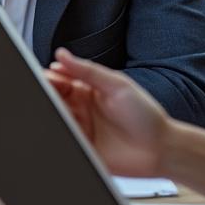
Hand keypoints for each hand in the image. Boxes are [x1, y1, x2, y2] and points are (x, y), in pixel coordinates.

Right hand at [45, 48, 170, 176]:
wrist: (162, 149)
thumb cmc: (146, 116)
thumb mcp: (118, 85)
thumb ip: (88, 71)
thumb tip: (62, 55)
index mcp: (88, 90)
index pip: (60, 80)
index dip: (49, 78)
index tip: (42, 77)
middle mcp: (81, 110)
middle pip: (53, 100)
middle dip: (45, 95)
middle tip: (42, 94)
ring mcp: (80, 130)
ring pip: (54, 120)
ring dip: (49, 115)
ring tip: (52, 112)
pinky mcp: (81, 149)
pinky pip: (62, 140)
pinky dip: (56, 135)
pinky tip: (58, 130)